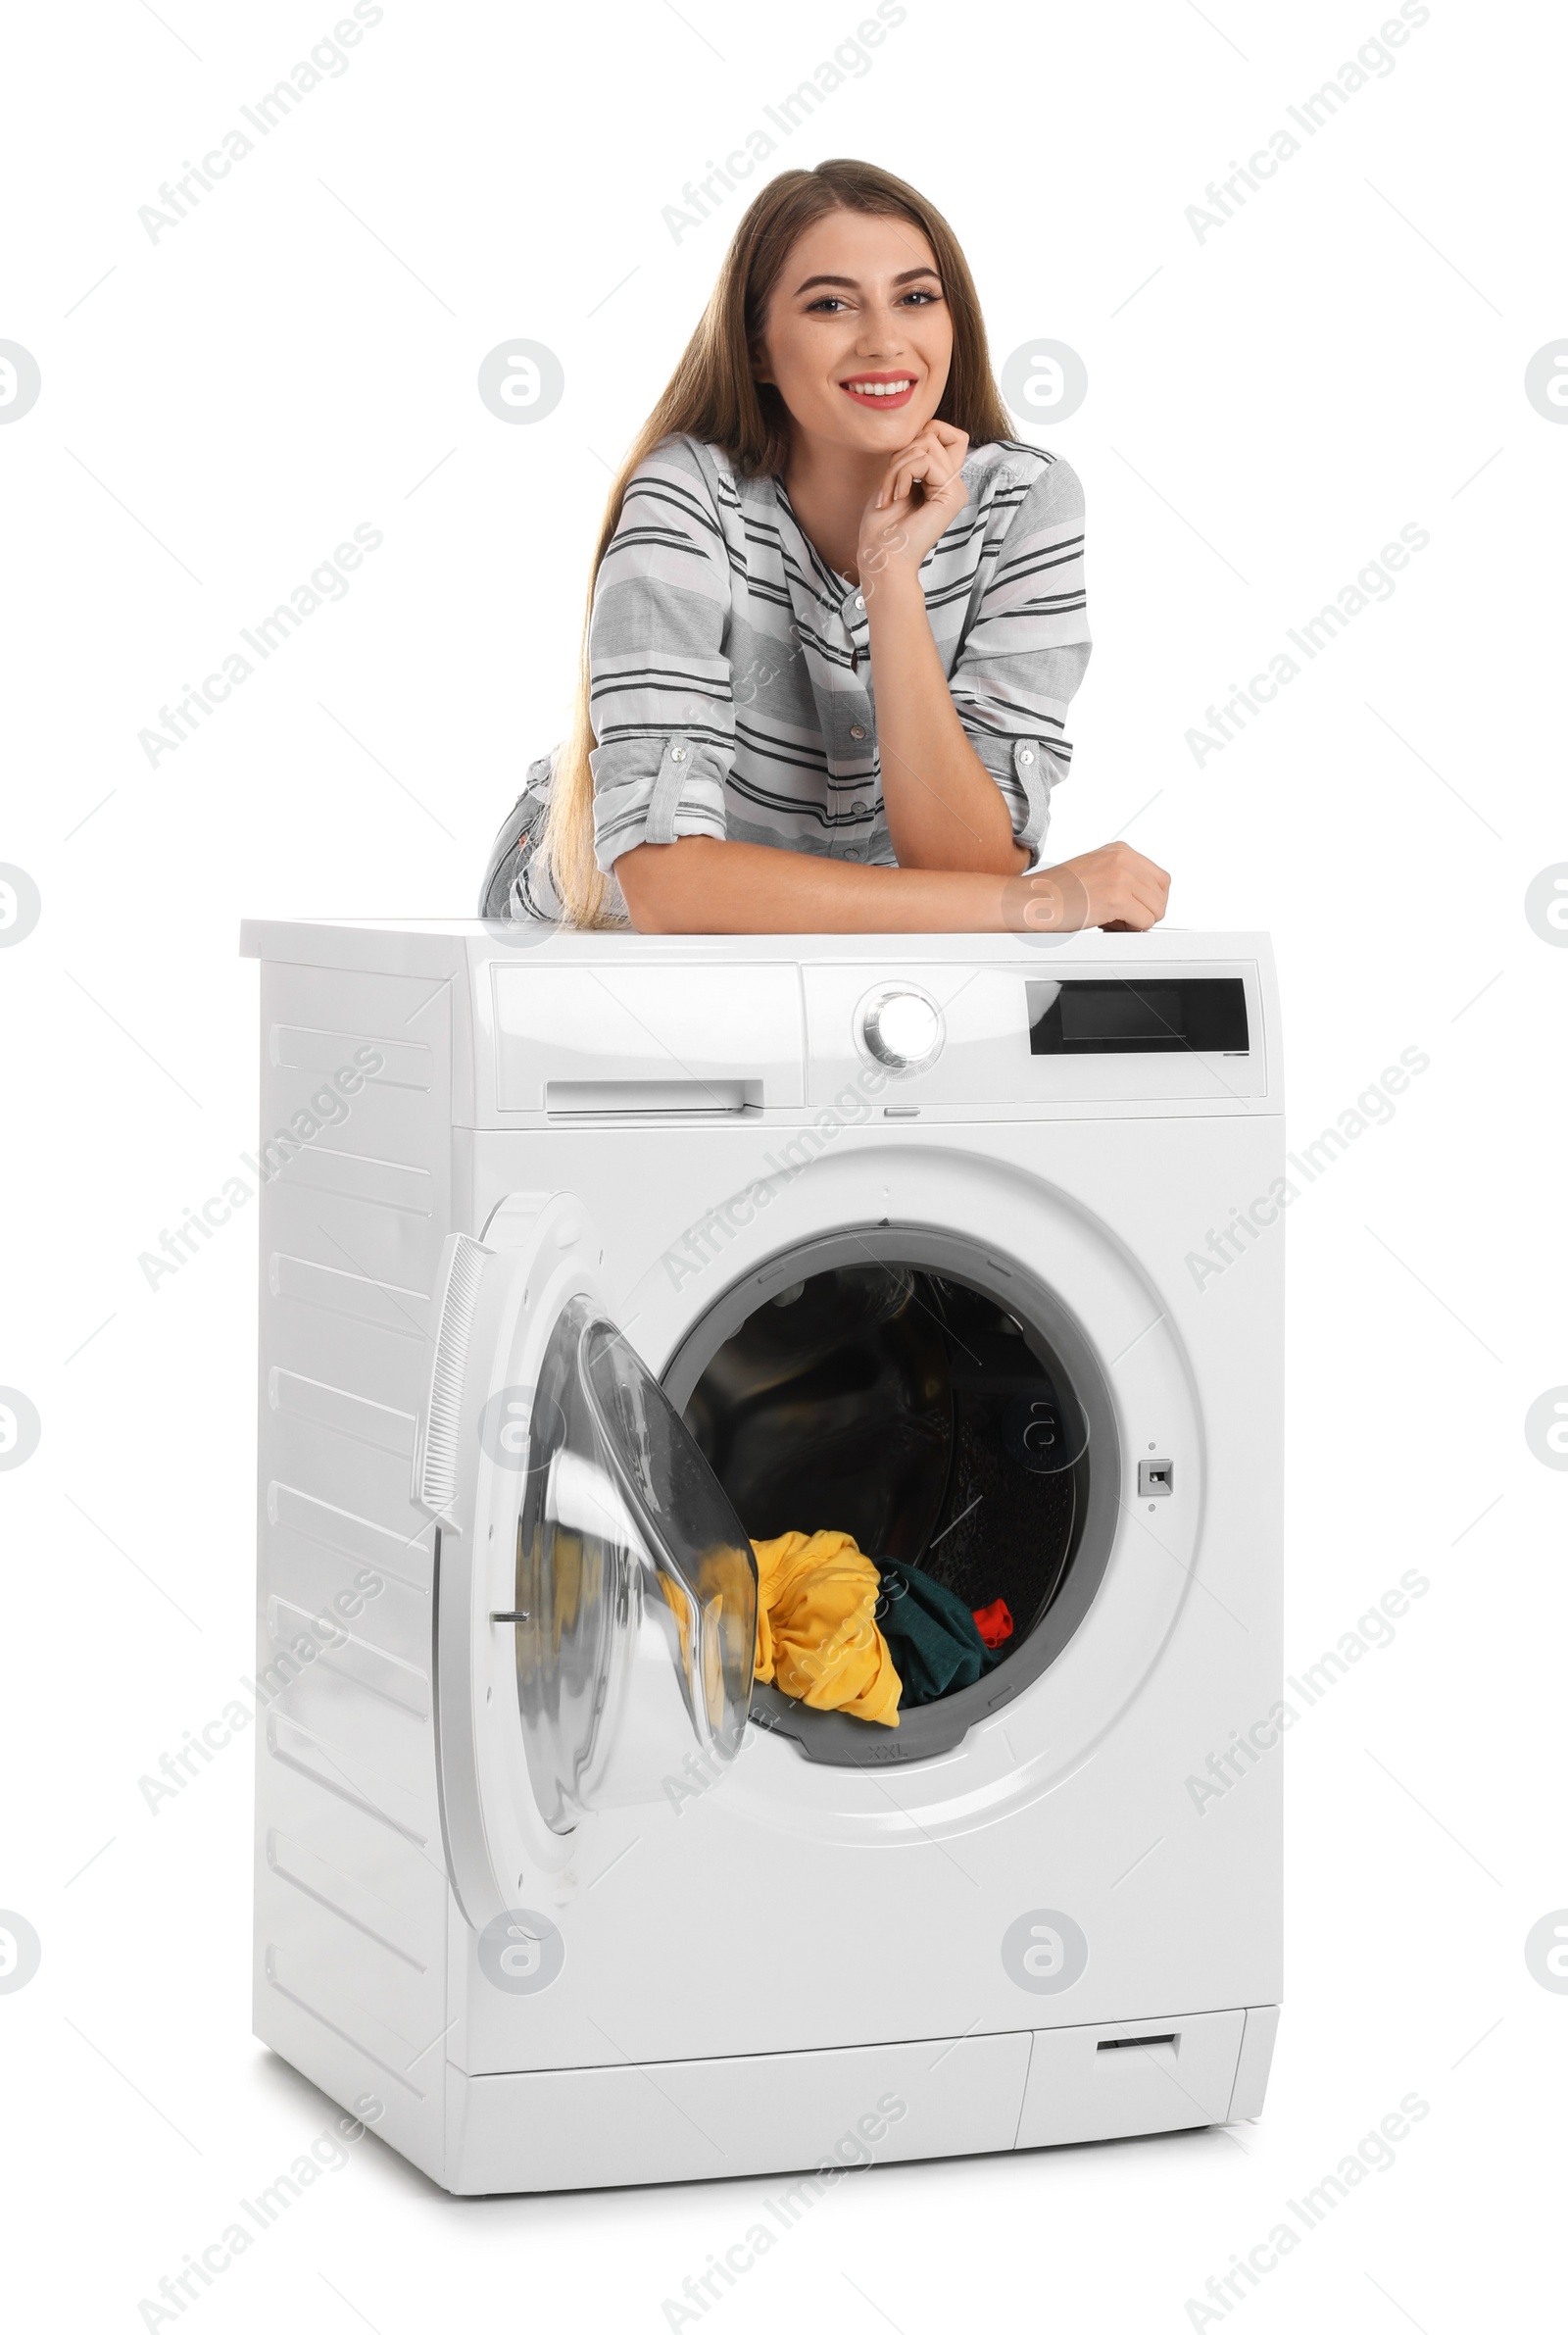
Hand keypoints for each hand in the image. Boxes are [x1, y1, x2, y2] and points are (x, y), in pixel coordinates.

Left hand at [857, 419, 969, 586]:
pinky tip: (896, 497)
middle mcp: (953, 483)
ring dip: (896, 466)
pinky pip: (925, 461)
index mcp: (942, 479)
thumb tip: (923, 428)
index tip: (897, 465)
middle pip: (934, 433)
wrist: (882, 558)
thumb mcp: (895, 478)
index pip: (944, 432)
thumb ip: (912, 454)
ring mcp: (956, 489)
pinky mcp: (953, 495)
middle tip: (888, 484)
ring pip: (927, 444)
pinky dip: (902, 474)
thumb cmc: (881, 526)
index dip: (920, 434)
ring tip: (889, 494)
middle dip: (901, 452)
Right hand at [1004, 841, 1170, 933]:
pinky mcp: (1117, 897)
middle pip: (1162, 894)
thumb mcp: (1095, 871)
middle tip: (1118, 917)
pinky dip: (1129, 930)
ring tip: (1109, 919)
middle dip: (1145, 912)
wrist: (1031, 900)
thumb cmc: (1057, 893)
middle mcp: (1123, 858)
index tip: (1131, 908)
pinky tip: (1105, 924)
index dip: (1149, 900)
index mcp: (1120, 850)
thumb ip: (1123, 876)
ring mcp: (1121, 876)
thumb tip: (1150, 900)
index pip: (1161, 879)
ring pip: (1156, 910)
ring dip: (1136, 922)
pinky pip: (1145, 922)